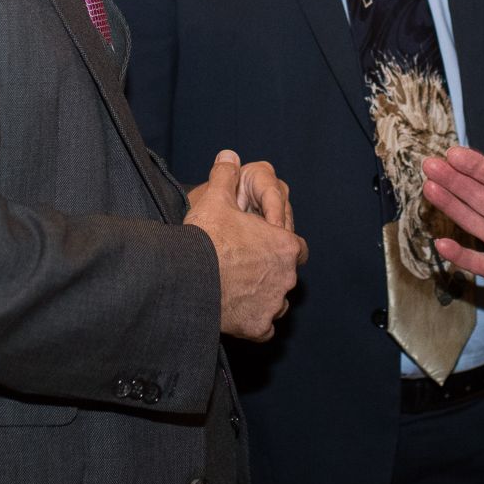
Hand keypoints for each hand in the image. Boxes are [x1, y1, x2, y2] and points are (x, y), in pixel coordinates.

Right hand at [185, 150, 307, 340]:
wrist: (187, 280)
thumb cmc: (205, 239)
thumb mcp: (215, 200)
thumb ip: (226, 175)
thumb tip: (229, 156)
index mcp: (284, 246)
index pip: (296, 247)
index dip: (281, 245)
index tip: (264, 245)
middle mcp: (287, 277)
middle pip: (287, 274)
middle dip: (271, 272)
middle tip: (247, 267)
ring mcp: (274, 305)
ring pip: (277, 302)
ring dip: (264, 296)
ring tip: (239, 289)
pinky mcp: (258, 327)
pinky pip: (263, 327)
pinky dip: (254, 321)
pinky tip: (238, 313)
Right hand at [422, 148, 483, 287]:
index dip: (475, 166)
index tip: (454, 153)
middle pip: (476, 195)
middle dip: (453, 179)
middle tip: (429, 164)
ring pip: (470, 221)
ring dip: (449, 205)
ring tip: (428, 187)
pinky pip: (476, 261)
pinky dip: (459, 255)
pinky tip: (441, 244)